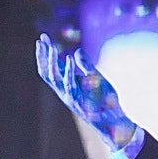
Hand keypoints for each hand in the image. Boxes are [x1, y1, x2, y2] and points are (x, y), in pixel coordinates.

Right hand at [35, 33, 143, 154]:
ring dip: (51, 61)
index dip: (45, 53)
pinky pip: (70, 85)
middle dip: (43, 55)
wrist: (115, 121)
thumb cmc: (105, 101)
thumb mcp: (97, 79)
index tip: (43, 38)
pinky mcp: (78, 102)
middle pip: (47, 72)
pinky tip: (68, 58)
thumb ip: (86, 66)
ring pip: (53, 78)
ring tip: (51, 46)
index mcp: (67, 85)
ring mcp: (70, 97)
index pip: (51, 67)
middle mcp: (64, 92)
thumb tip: (76, 52)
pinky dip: (68, 71)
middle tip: (42, 39)